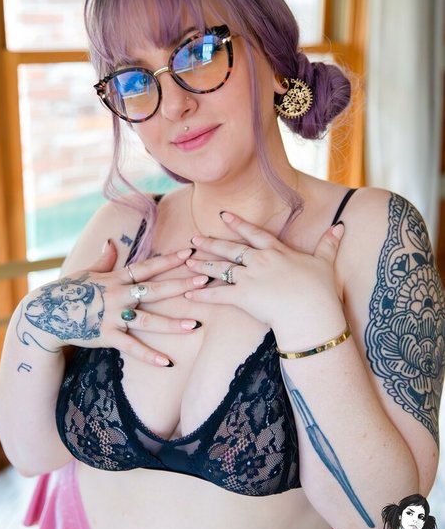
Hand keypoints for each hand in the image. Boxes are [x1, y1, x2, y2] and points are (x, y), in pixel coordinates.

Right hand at [18, 242, 208, 366]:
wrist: (46, 313)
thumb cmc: (69, 290)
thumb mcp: (87, 271)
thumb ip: (105, 259)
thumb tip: (112, 242)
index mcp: (116, 278)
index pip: (147, 267)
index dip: (168, 260)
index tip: (189, 253)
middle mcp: (117, 296)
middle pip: (154, 290)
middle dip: (180, 285)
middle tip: (204, 281)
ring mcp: (112, 317)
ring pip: (147, 320)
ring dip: (172, 324)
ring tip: (195, 324)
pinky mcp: (106, 336)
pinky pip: (131, 348)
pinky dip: (148, 355)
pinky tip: (166, 362)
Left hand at [184, 211, 345, 337]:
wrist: (310, 312)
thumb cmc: (320, 290)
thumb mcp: (325, 263)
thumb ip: (329, 244)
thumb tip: (340, 226)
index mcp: (276, 251)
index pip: (253, 233)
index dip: (237, 223)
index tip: (223, 215)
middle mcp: (259, 261)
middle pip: (230, 249)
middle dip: (211, 243)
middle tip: (194, 239)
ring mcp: (249, 278)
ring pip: (220, 269)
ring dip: (202, 266)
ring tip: (188, 262)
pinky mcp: (242, 297)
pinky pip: (218, 295)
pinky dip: (202, 295)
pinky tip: (189, 293)